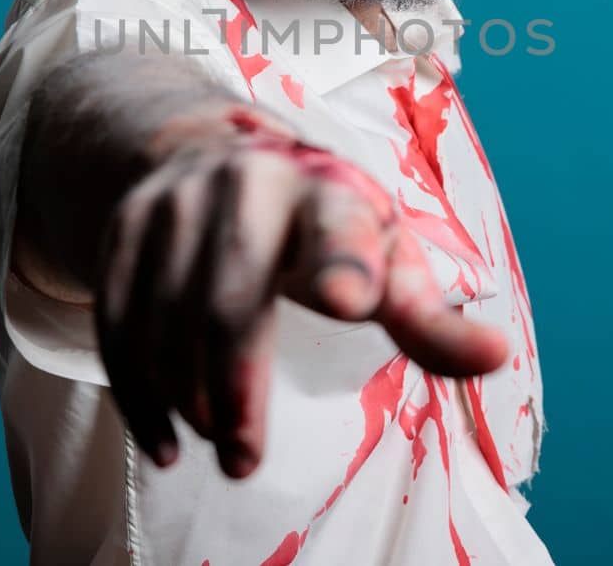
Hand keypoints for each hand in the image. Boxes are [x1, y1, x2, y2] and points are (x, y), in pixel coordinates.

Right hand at [94, 123, 508, 478]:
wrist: (209, 149)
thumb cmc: (320, 221)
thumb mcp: (380, 254)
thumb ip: (427, 316)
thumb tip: (496, 358)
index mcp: (326, 188)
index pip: (337, 228)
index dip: (343, 262)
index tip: (350, 301)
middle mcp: (245, 183)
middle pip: (231, 297)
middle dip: (236, 387)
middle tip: (247, 462)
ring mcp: (174, 203)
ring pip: (164, 315)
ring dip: (186, 399)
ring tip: (222, 449)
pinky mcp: (124, 227)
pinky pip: (115, 318)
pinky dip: (135, 391)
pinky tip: (166, 441)